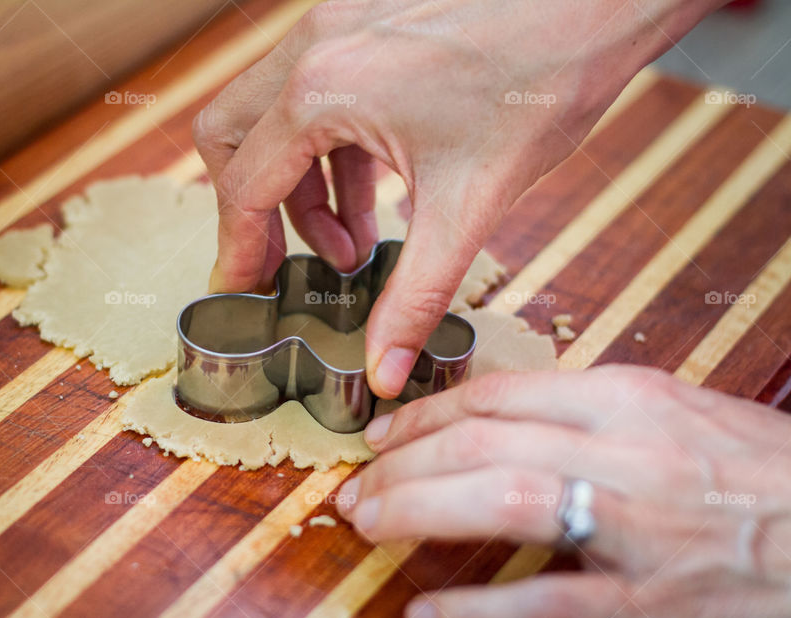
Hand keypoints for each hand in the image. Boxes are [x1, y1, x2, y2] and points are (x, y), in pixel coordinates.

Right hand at [193, 0, 722, 397]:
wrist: (596, 5)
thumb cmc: (541, 82)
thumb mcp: (469, 206)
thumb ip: (415, 297)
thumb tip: (384, 372)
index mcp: (322, 92)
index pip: (244, 184)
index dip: (237, 248)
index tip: (242, 288)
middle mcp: (313, 48)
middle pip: (231, 137)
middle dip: (251, 208)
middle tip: (285, 262)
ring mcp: (335, 26)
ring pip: (272, 115)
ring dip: (299, 185)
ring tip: (352, 242)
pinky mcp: (363, 22)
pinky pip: (315, 93)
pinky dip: (330, 151)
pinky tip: (380, 195)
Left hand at [336, 365, 790, 617]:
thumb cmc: (757, 468)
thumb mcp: (672, 409)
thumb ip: (586, 410)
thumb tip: (497, 419)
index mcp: (627, 397)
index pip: (496, 394)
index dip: (423, 413)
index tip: (384, 434)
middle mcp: (623, 450)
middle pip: (481, 442)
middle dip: (403, 463)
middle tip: (359, 485)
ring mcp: (635, 527)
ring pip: (502, 501)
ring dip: (418, 511)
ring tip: (367, 524)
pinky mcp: (648, 604)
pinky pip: (546, 606)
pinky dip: (478, 613)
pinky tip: (426, 615)